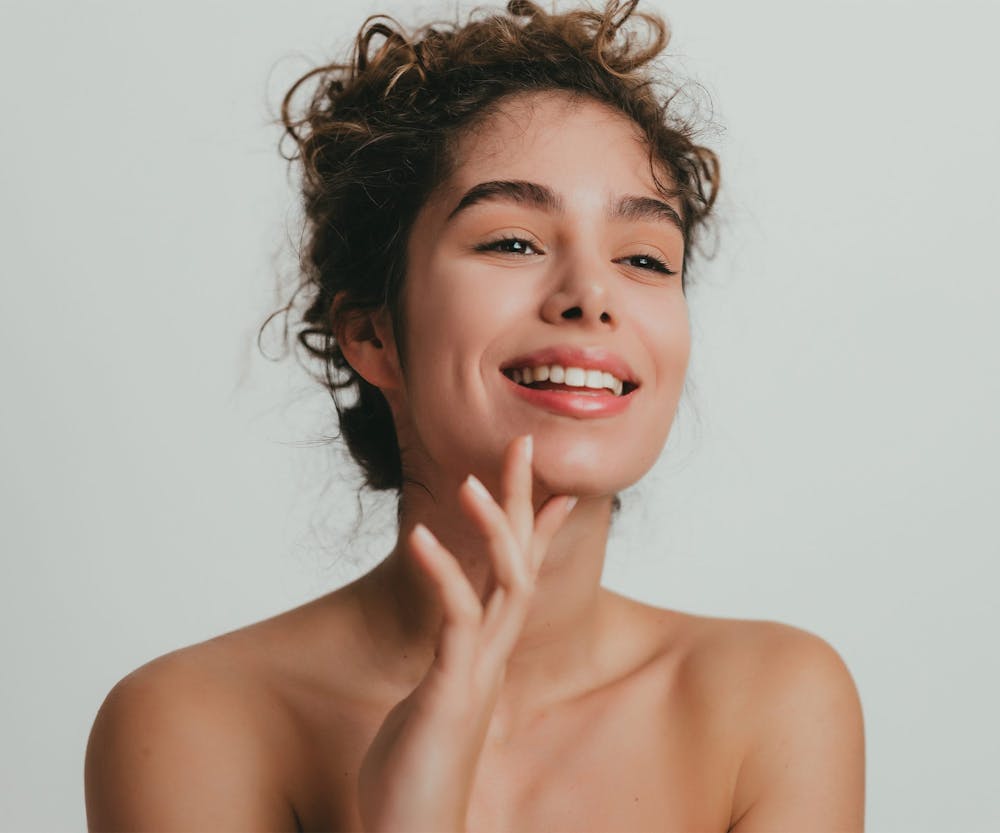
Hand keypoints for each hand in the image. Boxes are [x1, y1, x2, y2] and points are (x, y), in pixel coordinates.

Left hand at [357, 434, 576, 832]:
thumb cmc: (415, 777)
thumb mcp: (435, 706)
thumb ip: (449, 673)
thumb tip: (451, 656)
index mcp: (486, 653)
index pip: (520, 576)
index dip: (535, 528)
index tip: (548, 488)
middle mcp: (493, 655)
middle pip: (521, 562)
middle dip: (523, 501)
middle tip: (524, 444)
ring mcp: (478, 670)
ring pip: (502, 583)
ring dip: (492, 528)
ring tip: (472, 481)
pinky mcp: (455, 688)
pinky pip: (456, 618)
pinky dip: (442, 573)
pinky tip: (421, 538)